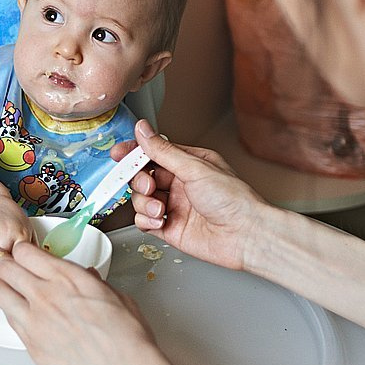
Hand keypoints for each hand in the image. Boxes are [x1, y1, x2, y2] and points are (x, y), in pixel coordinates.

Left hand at [0, 240, 160, 364]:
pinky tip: (5, 307)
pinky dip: (4, 309)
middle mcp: (45, 295)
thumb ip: (95, 285)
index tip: (18, 249)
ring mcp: (34, 321)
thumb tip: (89, 280)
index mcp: (67, 278)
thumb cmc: (126, 338)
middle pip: (8, 269)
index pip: (28, 253)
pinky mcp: (31, 345)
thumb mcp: (117, 297)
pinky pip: (10, 321)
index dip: (19, 248)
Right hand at [129, 119, 264, 271]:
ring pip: (141, 199)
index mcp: (188, 163)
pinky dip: (146, 221)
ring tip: (162, 209)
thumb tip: (143, 129)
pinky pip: (144, 221)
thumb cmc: (234, 200)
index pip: (153, 153)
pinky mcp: (170, 228)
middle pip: (142, 176)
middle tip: (147, 186)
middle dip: (139, 180)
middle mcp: (180, 183)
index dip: (134, 153)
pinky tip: (160, 221)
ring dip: (145, 203)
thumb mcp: (195, 168)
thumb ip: (163, 151)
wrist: (246, 235)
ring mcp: (174, 206)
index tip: (119, 155)